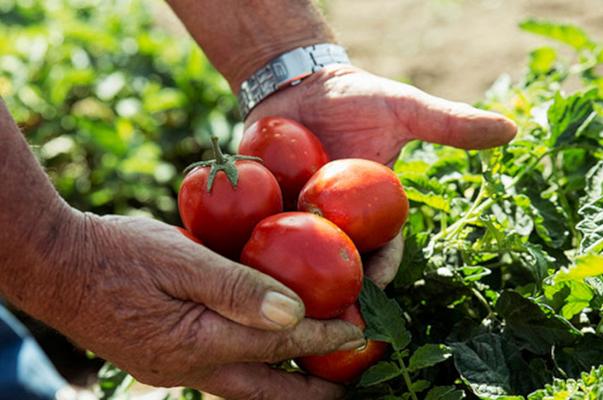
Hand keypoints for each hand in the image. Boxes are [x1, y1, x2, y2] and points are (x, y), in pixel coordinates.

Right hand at [48, 213, 364, 399]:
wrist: (59, 268)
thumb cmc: (119, 253)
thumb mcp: (180, 257)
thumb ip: (237, 287)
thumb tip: (295, 311)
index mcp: (197, 341)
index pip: (278, 342)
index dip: (322, 336)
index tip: (358, 332)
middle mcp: (190, 368)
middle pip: (268, 390)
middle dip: (313, 390)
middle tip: (350, 382)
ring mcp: (176, 371)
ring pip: (248, 388)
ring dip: (286, 383)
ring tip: (320, 374)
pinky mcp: (166, 362)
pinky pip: (225, 374)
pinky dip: (256, 368)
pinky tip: (268, 354)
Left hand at [246, 65, 516, 286]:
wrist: (302, 85)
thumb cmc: (356, 98)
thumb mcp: (404, 109)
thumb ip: (450, 124)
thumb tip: (510, 129)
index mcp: (371, 214)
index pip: (382, 250)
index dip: (382, 271)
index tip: (375, 288)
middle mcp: (334, 225)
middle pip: (336, 267)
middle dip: (334, 295)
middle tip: (325, 319)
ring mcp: (295, 219)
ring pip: (292, 261)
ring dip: (287, 283)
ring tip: (278, 304)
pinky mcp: (260, 208)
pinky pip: (252, 232)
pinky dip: (246, 249)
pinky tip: (238, 268)